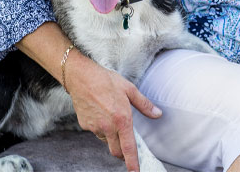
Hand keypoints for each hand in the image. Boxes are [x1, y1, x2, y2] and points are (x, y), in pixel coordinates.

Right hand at [67, 51, 161, 171]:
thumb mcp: (130, 89)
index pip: (128, 148)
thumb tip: (158, 114)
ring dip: (112, 136)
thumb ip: (144, 104)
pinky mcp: (85, 125)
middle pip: (116, 151)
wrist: (82, 77)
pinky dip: (101, 127)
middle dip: (122, 152)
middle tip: (127, 145)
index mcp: (122, 119)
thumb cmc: (107, 81)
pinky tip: (101, 112)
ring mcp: (95, 127)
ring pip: (106, 140)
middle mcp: (108, 127)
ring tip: (112, 115)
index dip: (132, 162)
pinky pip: (96, 132)